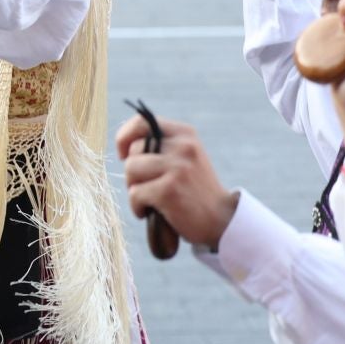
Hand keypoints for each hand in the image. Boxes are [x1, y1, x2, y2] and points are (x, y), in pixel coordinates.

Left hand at [113, 115, 240, 249]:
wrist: (221, 220)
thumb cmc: (193, 189)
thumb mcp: (184, 157)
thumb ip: (160, 145)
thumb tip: (123, 141)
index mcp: (185, 134)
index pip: (141, 123)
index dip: (124, 138)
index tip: (124, 154)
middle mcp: (183, 147)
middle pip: (133, 151)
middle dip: (132, 171)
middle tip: (147, 186)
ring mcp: (178, 168)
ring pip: (131, 170)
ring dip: (134, 188)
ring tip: (151, 198)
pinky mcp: (170, 190)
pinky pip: (135, 193)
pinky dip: (137, 206)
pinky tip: (151, 211)